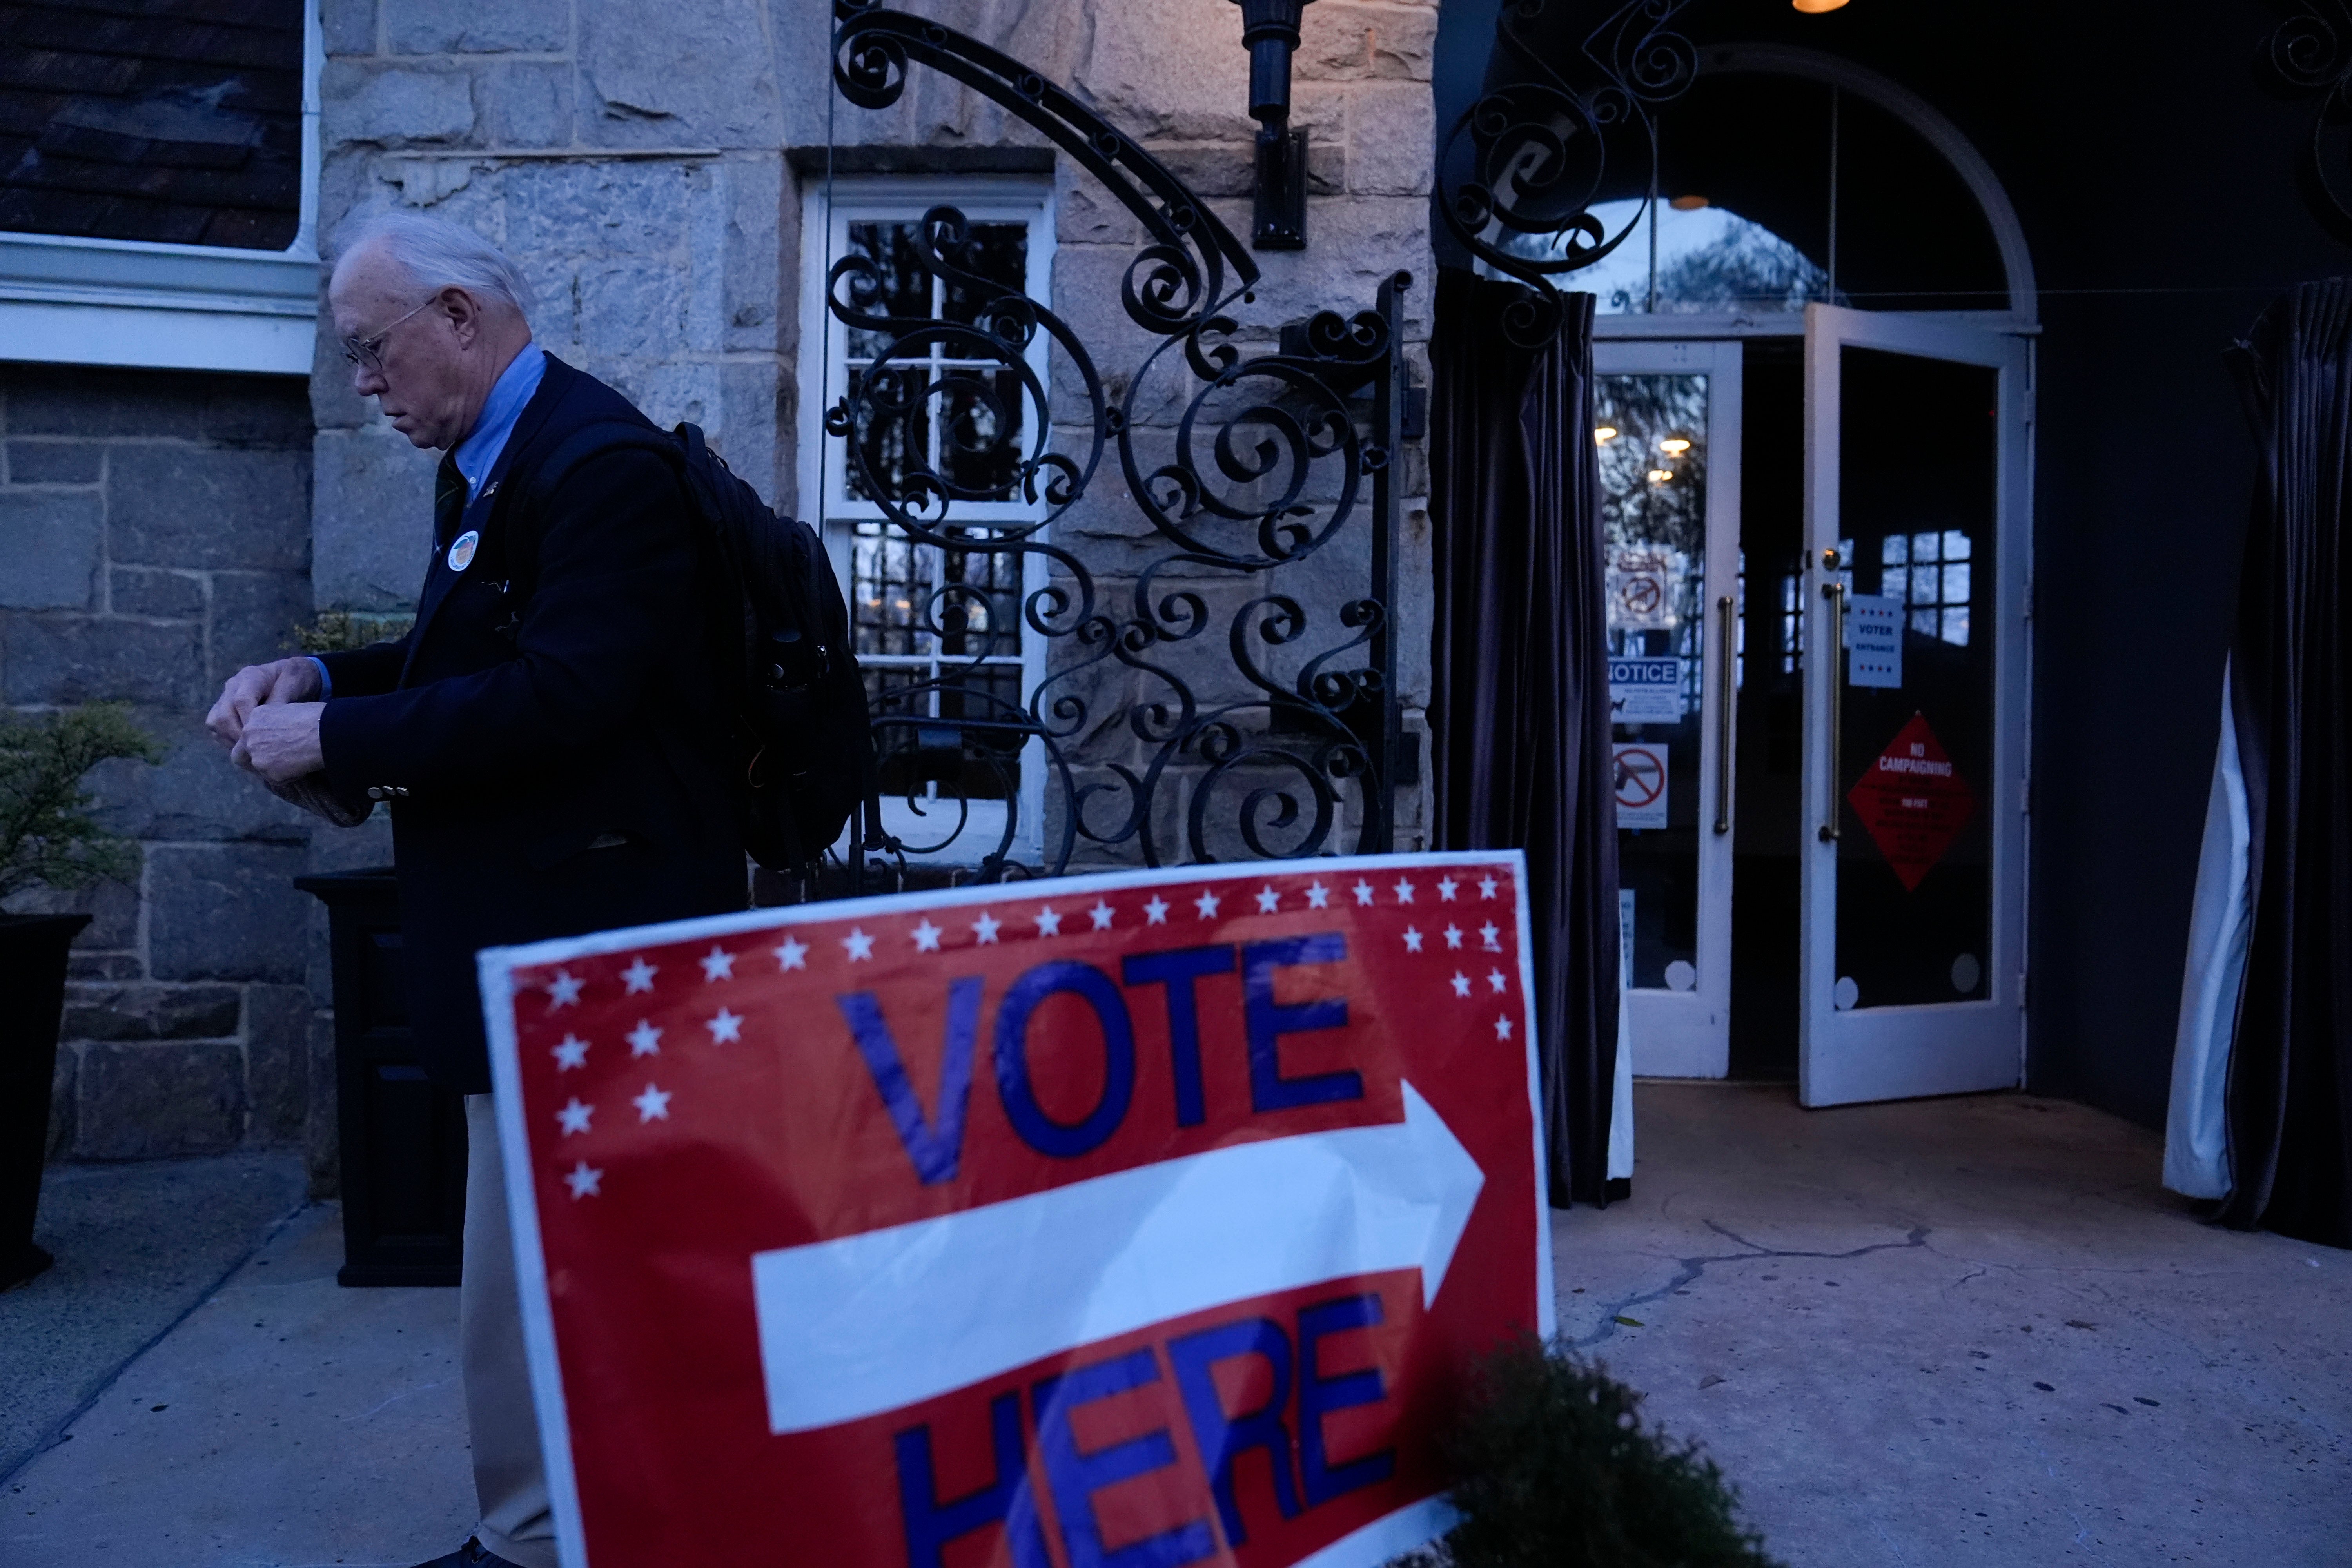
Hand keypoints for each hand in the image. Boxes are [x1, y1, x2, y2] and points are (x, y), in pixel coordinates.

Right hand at [206, 658, 321, 747]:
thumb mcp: (294, 684)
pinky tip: (245, 748)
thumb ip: (279, 701)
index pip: (241, 701)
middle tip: (257, 751)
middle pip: (224, 715)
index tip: (263, 737)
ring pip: (215, 723)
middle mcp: (233, 686)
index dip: (250, 721)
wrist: (292, 676)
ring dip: (231, 741)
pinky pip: (216, 727)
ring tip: (251, 753)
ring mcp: (225, 697)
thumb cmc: (296, 679)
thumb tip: (264, 723)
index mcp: (250, 677)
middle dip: (239, 737)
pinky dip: (227, 740)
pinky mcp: (222, 709)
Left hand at [231, 703, 325, 782]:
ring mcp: (257, 754)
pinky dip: (288, 776)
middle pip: (239, 756)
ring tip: (295, 763)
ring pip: (258, 769)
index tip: (268, 749)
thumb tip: (278, 736)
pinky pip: (275, 779)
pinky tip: (303, 767)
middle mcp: (250, 735)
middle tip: (270, 765)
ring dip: (273, 769)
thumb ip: (274, 724)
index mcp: (255, 716)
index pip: (245, 737)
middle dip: (252, 762)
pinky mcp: (268, 771)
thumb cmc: (317, 718)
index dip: (255, 745)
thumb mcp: (288, 711)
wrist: (327, 731)